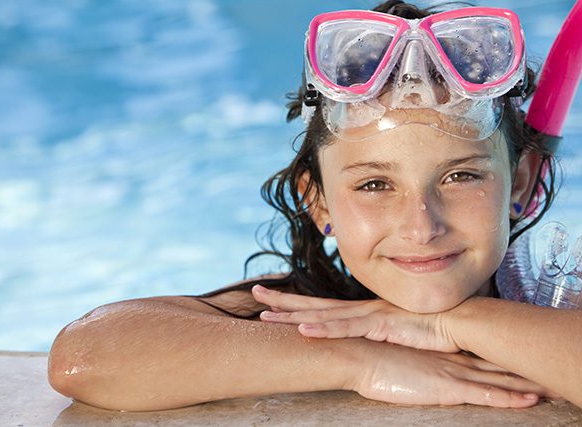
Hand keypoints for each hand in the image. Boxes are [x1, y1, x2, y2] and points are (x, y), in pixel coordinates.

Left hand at [252, 285, 458, 352]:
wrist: (460, 321)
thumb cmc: (432, 328)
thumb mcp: (398, 332)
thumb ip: (381, 335)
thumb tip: (369, 343)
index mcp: (362, 312)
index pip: (322, 307)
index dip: (296, 303)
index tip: (273, 300)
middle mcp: (360, 310)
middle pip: (313, 305)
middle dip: (282, 301)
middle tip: (254, 293)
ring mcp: (368, 315)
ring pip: (322, 316)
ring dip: (292, 317)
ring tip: (264, 317)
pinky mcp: (379, 324)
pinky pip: (346, 329)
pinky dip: (324, 329)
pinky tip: (303, 330)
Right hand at [353, 342, 546, 407]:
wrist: (358, 353)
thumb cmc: (368, 352)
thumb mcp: (391, 350)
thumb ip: (406, 351)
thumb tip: (406, 353)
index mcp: (440, 349)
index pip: (478, 351)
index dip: (502, 352)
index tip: (520, 351)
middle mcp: (451, 358)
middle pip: (496, 362)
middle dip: (523, 366)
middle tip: (548, 365)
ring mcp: (451, 371)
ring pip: (499, 378)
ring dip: (526, 383)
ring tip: (552, 386)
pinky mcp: (447, 387)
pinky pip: (486, 395)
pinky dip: (509, 397)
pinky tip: (530, 400)